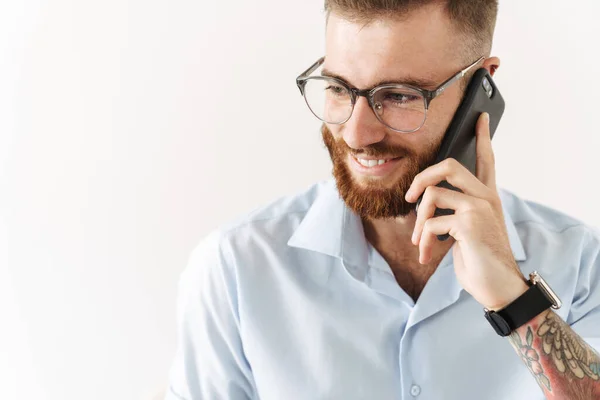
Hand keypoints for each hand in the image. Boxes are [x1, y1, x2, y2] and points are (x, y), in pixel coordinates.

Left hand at [404, 113, 528, 310]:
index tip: (478, 117)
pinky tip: (427, 255)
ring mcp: (479, 208)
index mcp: (486, 197)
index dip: (482, 137)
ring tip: (419, 242)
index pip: (486, 160)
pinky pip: (431, 222)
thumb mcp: (465, 232)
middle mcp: (485, 197)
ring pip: (432, 195)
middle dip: (420, 179)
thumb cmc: (479, 260)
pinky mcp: (470, 223)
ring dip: (417, 223)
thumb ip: (451, 212)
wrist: (498, 287)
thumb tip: (423, 202)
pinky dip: (423, 241)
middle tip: (409, 198)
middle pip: (448, 165)